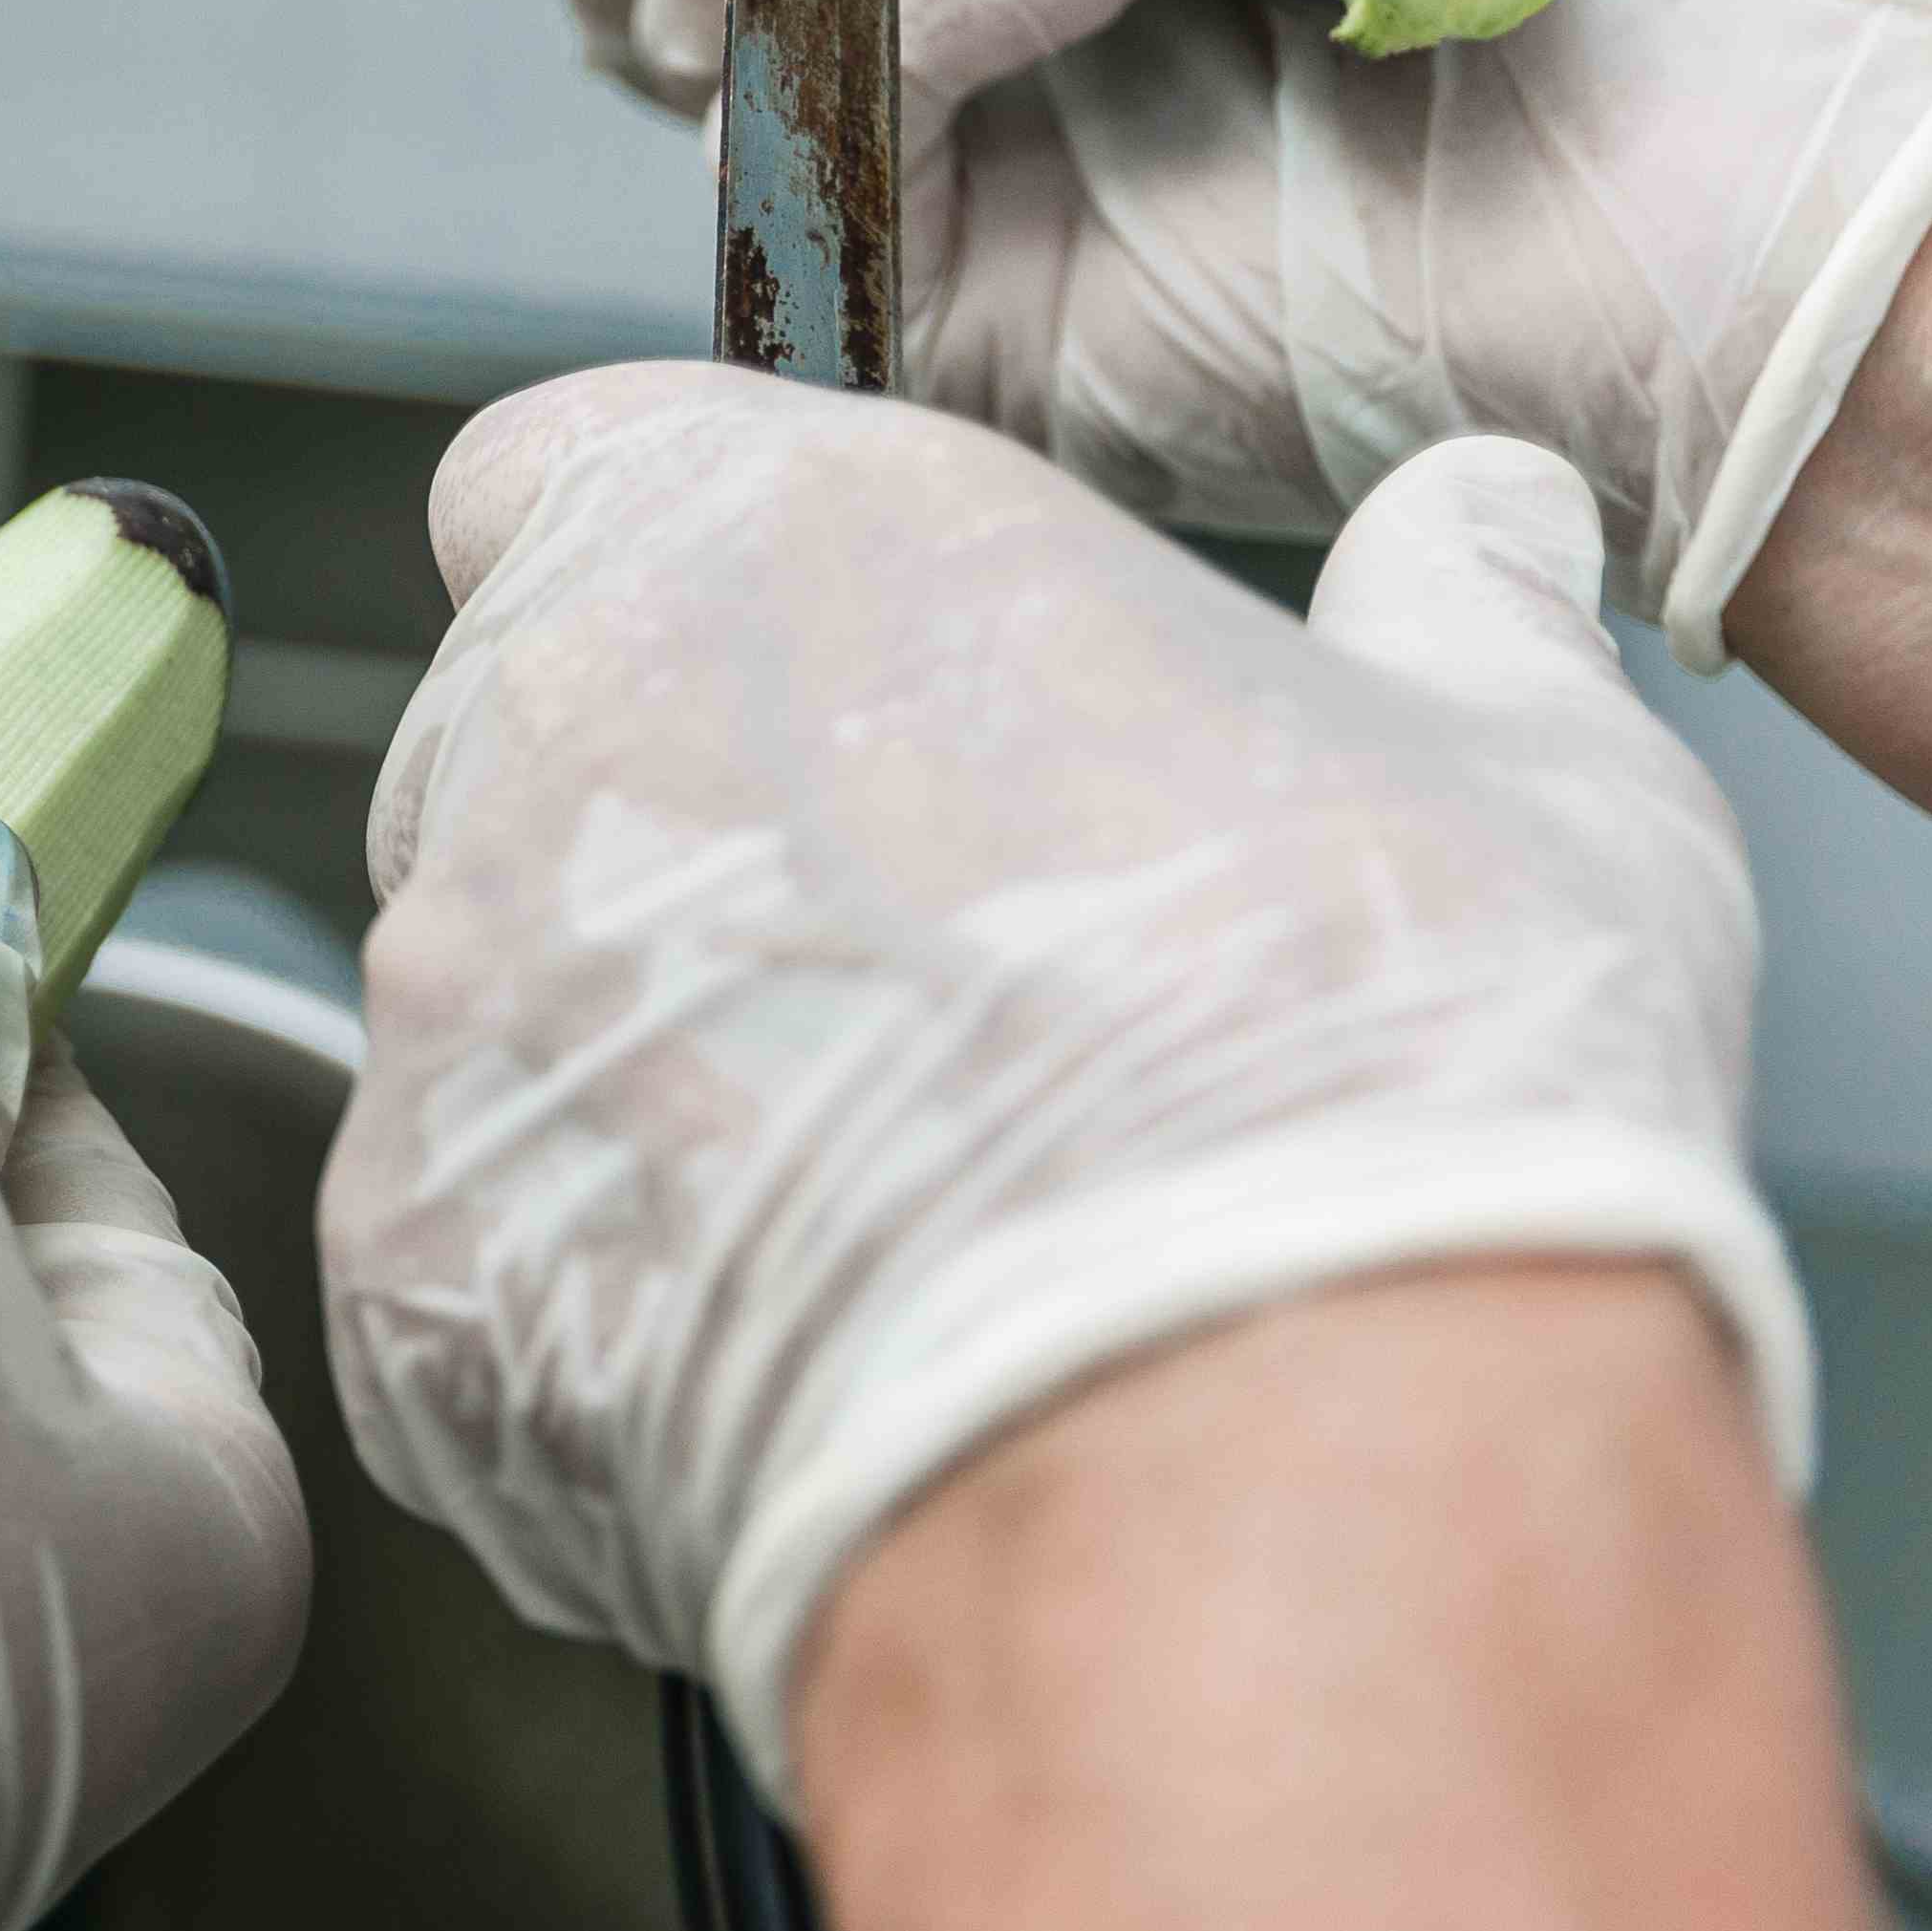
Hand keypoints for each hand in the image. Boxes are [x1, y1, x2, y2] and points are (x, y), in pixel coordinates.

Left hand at [324, 363, 1803, 1788]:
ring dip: (625, 1087)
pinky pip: (466, 1259)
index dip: (647, 573)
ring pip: (479, 1015)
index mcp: (773, 540)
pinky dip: (587, 1308)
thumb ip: (1455, 617)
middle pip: (511, 750)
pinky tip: (796, 1372)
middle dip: (650, 846)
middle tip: (888, 996)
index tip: (780, 684)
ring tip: (870, 1216)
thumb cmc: (1388, 1087)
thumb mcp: (1531, 780)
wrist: (1261, 1456)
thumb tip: (1482, 526)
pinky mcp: (400, 1275)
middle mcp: (549, 743)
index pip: (562, 475)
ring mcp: (451, 1014)